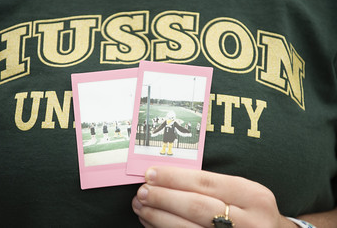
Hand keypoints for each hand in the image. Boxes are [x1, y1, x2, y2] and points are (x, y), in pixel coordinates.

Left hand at [132, 166, 297, 227]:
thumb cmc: (252, 211)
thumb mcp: (243, 193)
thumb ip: (212, 185)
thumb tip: (167, 177)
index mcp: (253, 196)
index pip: (206, 182)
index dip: (174, 178)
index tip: (151, 174)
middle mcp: (250, 221)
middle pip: (196, 206)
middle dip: (164, 198)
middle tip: (141, 192)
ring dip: (159, 217)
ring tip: (141, 207)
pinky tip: (152, 223)